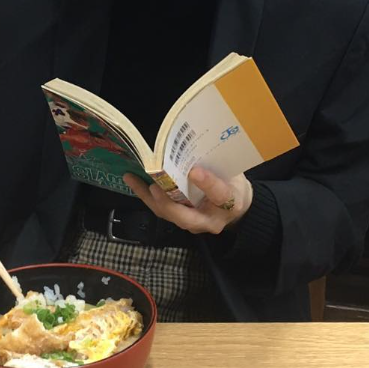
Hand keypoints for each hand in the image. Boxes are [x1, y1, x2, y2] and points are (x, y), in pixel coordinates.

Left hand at [124, 167, 252, 234]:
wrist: (235, 205)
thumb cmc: (234, 184)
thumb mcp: (234, 172)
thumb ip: (218, 164)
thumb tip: (198, 143)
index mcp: (229, 203)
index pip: (219, 194)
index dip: (207, 183)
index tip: (194, 171)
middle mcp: (210, 220)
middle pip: (186, 217)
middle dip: (168, 203)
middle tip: (155, 186)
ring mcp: (194, 224)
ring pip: (169, 215)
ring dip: (149, 198)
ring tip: (133, 179)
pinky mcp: (182, 221)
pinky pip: (162, 211)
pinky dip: (147, 197)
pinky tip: (134, 182)